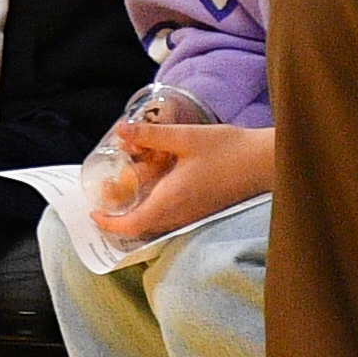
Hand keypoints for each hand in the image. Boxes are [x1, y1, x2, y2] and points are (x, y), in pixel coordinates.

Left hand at [90, 123, 272, 239]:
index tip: (94, 213)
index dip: (109, 223)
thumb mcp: (185, 137)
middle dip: (120, 215)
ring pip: (156, 221)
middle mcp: (179, 214)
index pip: (132, 225)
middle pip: (141, 226)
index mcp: (171, 200)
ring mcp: (192, 214)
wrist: (263, 163)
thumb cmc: (227, 149)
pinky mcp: (202, 209)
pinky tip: (156, 183)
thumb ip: (151, 135)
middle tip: (107, 194)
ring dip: (138, 209)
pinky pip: (170, 215)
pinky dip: (155, 205)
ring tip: (127, 186)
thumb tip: (121, 130)